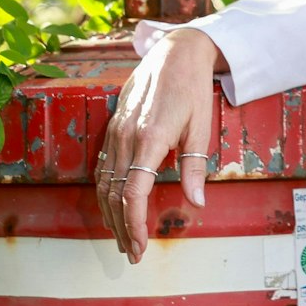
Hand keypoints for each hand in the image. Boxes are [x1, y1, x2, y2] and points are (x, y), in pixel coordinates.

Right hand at [96, 28, 227, 263]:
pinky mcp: (113, 127)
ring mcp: (115, 131)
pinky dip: (105, 192)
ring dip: (110, 214)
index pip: (133, 193)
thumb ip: (195, 166)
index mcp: (150, 138)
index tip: (140, 246)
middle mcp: (126, 136)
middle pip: (114, 194)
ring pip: (104, 182)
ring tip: (122, 238)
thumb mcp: (201, 127)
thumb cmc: (192, 88)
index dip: (134, 223)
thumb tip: (196, 203)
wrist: (175, 52)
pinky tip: (113, 207)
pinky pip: (103, 167)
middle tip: (132, 253)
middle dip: (121, 227)